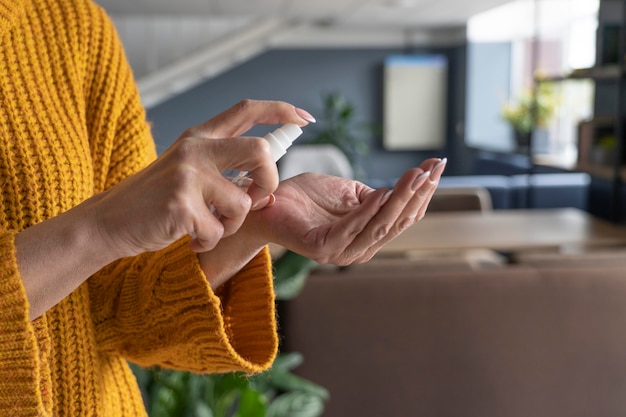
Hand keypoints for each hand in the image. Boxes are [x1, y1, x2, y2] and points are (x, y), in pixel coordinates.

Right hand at [90, 100, 313, 255]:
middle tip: (256, 198)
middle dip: (269, 181)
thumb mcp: (186, 170)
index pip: (246, 110)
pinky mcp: (180, 205)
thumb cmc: (153, 201)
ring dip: (232, 224)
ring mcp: (187, 175)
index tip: (306, 119)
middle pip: (260, 152)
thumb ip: (223, 169)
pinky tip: (189, 238)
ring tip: (207, 226)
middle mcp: (195, 149)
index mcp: (199, 136)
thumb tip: (266, 187)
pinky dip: (209, 241)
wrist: (107, 223)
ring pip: (243, 203)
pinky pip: (219, 231)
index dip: (281, 111)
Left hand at [251, 158, 445, 264]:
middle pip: (397, 221)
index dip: (422, 192)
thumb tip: (404, 188)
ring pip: (380, 225)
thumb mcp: (349, 194)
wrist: (268, 202)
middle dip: (418, 193)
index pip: (403, 215)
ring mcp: (341, 251)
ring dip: (400, 199)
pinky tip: (382, 192)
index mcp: (367, 236)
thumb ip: (374, 197)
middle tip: (433, 168)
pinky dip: (368, 210)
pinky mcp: (322, 248)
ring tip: (415, 176)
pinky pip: (351, 228)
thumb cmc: (306, 198)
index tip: (437, 166)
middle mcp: (359, 248)